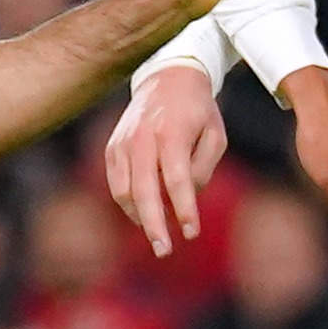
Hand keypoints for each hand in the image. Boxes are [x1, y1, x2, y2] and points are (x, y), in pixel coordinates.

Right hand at [106, 62, 227, 257]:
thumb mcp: (215, 134)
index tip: (192, 233)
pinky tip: (143, 214)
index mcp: (171, 132)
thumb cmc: (197, 110)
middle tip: (164, 250)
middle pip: (143, 190)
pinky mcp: (112, 147)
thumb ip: (202, 167)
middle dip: (154, 224)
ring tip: (158, 234)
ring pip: (124, 190)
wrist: (167, 77)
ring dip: (139, 217)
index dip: (184, 209)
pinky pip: (115, 184)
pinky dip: (128, 203)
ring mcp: (123, 142)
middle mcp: (142, 137)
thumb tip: (185, 197)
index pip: (177, 179)